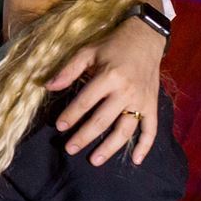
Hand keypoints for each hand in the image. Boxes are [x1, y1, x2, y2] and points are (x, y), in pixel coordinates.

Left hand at [46, 18, 164, 165]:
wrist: (145, 39)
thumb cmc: (112, 45)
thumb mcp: (87, 52)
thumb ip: (68, 70)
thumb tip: (48, 86)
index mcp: (109, 77)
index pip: (86, 101)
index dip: (71, 115)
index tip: (59, 127)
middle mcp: (126, 92)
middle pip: (103, 120)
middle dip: (85, 136)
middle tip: (70, 149)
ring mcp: (141, 101)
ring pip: (125, 129)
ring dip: (110, 147)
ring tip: (95, 160)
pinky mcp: (152, 105)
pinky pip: (151, 129)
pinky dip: (145, 146)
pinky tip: (136, 160)